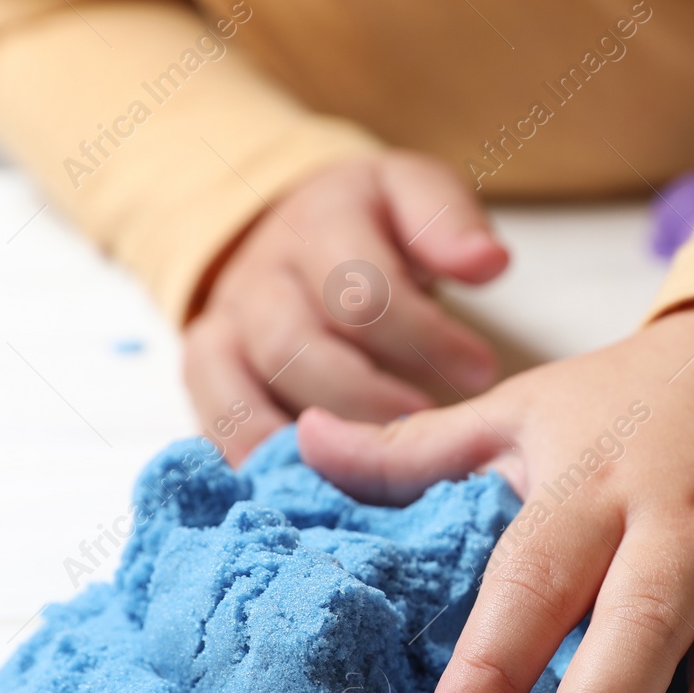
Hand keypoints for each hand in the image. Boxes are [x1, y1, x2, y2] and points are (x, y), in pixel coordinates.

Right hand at [184, 151, 508, 463]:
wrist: (297, 226)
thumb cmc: (375, 227)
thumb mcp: (417, 197)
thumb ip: (449, 224)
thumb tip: (487, 263)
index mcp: (320, 220)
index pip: (362, 290)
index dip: (426, 340)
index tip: (481, 372)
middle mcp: (260, 272)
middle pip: (295, 347)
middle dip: (367, 399)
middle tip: (426, 429)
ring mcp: (225, 321)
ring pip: (245, 389)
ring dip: (309, 443)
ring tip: (372, 477)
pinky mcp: (206, 366)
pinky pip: (213, 419)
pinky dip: (251, 459)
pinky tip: (303, 495)